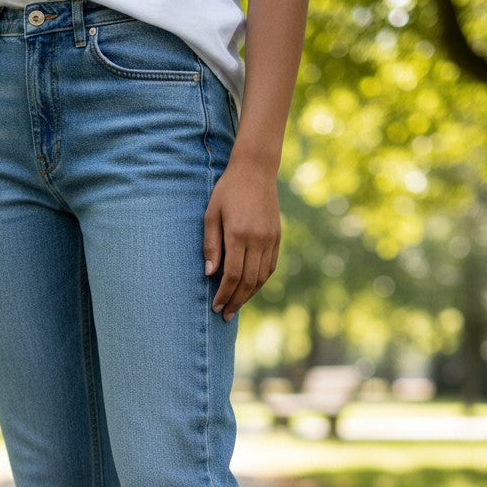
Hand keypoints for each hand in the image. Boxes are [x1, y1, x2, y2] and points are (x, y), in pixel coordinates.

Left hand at [203, 156, 280, 321]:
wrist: (255, 170)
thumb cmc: (227, 191)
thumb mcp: (211, 215)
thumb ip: (211, 245)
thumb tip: (210, 274)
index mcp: (239, 234)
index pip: (232, 275)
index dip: (224, 294)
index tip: (216, 307)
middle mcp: (258, 240)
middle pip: (248, 281)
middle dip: (236, 301)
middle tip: (225, 315)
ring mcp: (270, 239)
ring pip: (261, 277)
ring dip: (248, 296)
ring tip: (236, 307)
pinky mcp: (277, 237)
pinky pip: (270, 267)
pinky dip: (260, 282)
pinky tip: (250, 290)